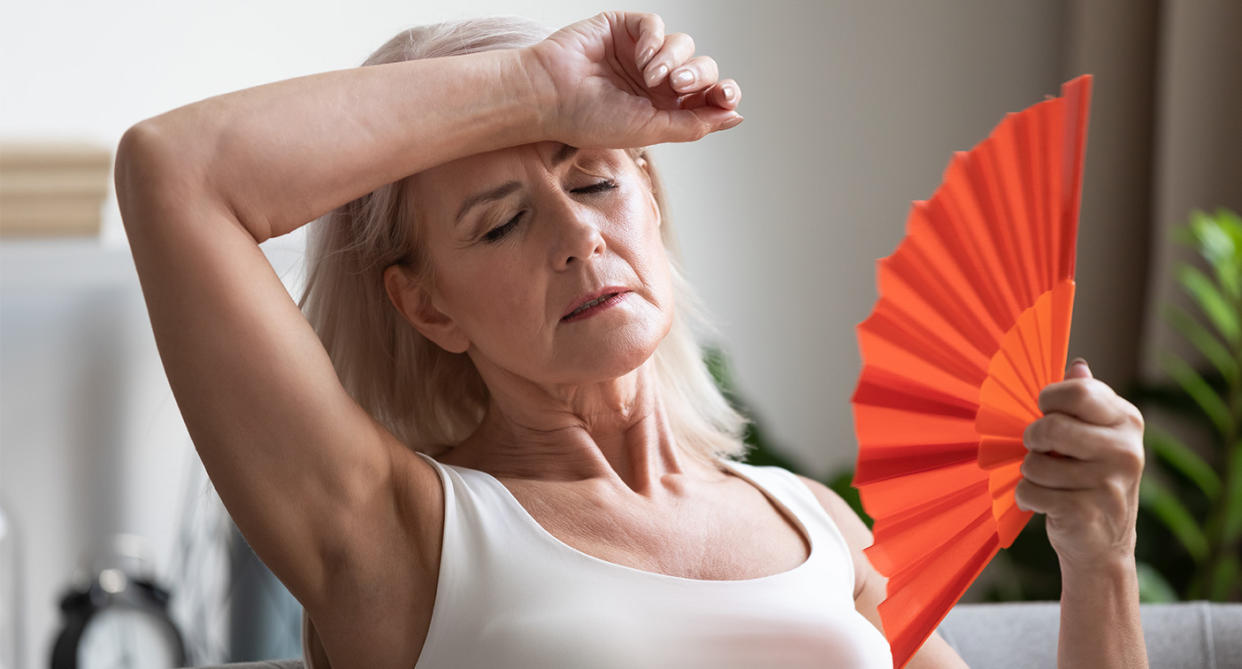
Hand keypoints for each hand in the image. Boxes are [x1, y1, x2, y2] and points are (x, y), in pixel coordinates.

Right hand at [522, 11, 742, 147]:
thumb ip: (694, 124)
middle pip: (700, 69)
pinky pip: (656, 26)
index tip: (726, 96)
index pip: (706, 96)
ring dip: (673, 60)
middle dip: (697, 77)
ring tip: (652, 76)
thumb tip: (735, 116)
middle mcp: (655, 81)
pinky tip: (640, 58)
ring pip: (682, 45)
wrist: (550, 96)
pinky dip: (654, 40)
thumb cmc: (590, 120)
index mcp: (663, 108)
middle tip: (677, 86)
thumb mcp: (650, 130)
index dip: (721, 94)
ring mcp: (640, 53)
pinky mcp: (624, 28)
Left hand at [1016, 358, 1145, 571]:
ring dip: (1031, 473)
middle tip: (1040, 449)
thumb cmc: (1090, 479)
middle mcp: (1125, 450)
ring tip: (1050, 482)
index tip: (1046, 412)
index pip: (1077, 391)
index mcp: (1127, 421)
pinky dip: (1027, 497)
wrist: (1103, 545)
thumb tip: (1076, 366)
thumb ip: (1085, 401)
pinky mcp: (1086, 512)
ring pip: (1034, 463)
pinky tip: (1046, 504)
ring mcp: (1108, 483)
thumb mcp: (1095, 437)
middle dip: (1033, 439)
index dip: (1048, 400)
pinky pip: (1030, 492)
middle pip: (1050, 426)